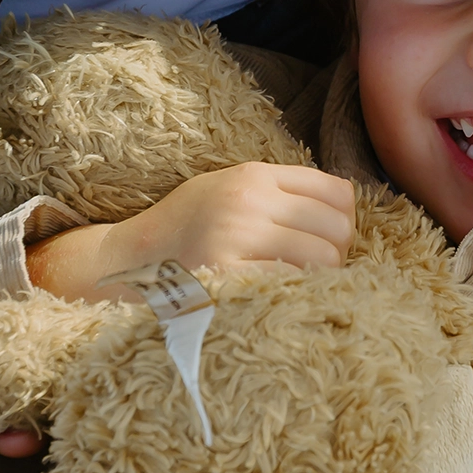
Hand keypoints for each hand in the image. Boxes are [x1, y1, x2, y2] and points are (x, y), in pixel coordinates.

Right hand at [26, 163, 355, 300]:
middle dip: (337, 252)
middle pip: (338, 226)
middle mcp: (249, 200)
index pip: (338, 191)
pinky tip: (283, 297)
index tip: (328, 239)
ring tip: (299, 283)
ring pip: (325, 258)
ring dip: (322, 277)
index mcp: (255, 175)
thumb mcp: (228, 188)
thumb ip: (279, 193)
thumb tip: (344, 212)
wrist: (128, 259)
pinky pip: (293, 283)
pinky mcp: (229, 273)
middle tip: (315, 268)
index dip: (344, 220)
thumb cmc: (186, 227)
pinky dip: (299, 293)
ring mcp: (238, 236)